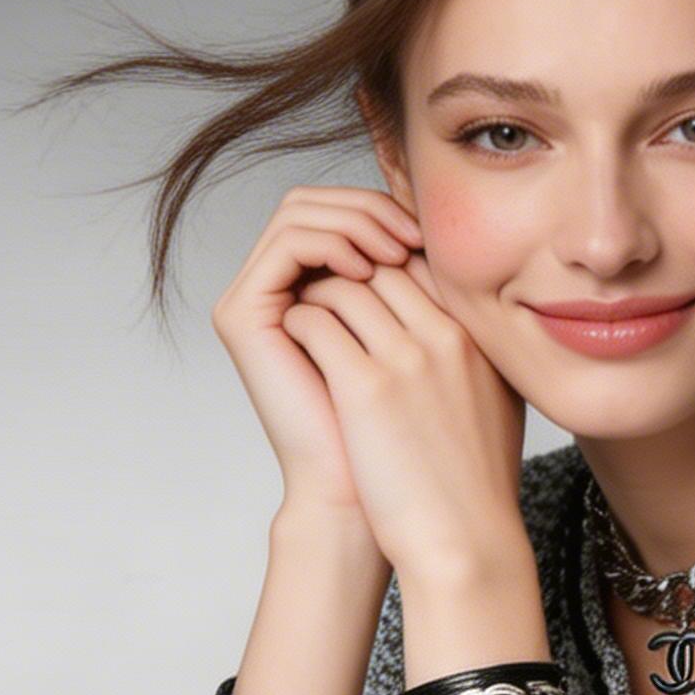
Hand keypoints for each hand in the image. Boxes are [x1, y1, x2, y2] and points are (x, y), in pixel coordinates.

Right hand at [211, 186, 425, 534]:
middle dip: (370, 206)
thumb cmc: (403, 434)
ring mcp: (257, 301)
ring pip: (299, 211)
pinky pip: (284, 243)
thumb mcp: (424, 344)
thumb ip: (424, 287)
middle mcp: (282, 291)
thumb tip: (451, 228)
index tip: (435, 235)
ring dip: (354, 219)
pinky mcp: (242, 316)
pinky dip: (329, 240)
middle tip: (414, 234)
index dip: (389, 210)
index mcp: (318, 291)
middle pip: (316, 201)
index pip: (345, 213)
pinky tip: (366, 266)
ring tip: (395, 251)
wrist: (365, 493)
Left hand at [278, 249, 531, 583]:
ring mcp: (409, 357)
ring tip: (306, 322)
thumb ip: (479, 359)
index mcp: (482, 339)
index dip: (387, 268)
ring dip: (316, 296)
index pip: (427, 264)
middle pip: (384, 264)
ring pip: (344, 285)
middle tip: (324, 297)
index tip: (365, 290)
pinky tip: (295, 347)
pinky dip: (298, 324)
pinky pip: (315, 321)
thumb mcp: (498, 406)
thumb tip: (457, 332)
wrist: (466, 544)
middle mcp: (450, 336)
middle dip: (348, 272)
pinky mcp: (366, 387)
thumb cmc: (476, 488)